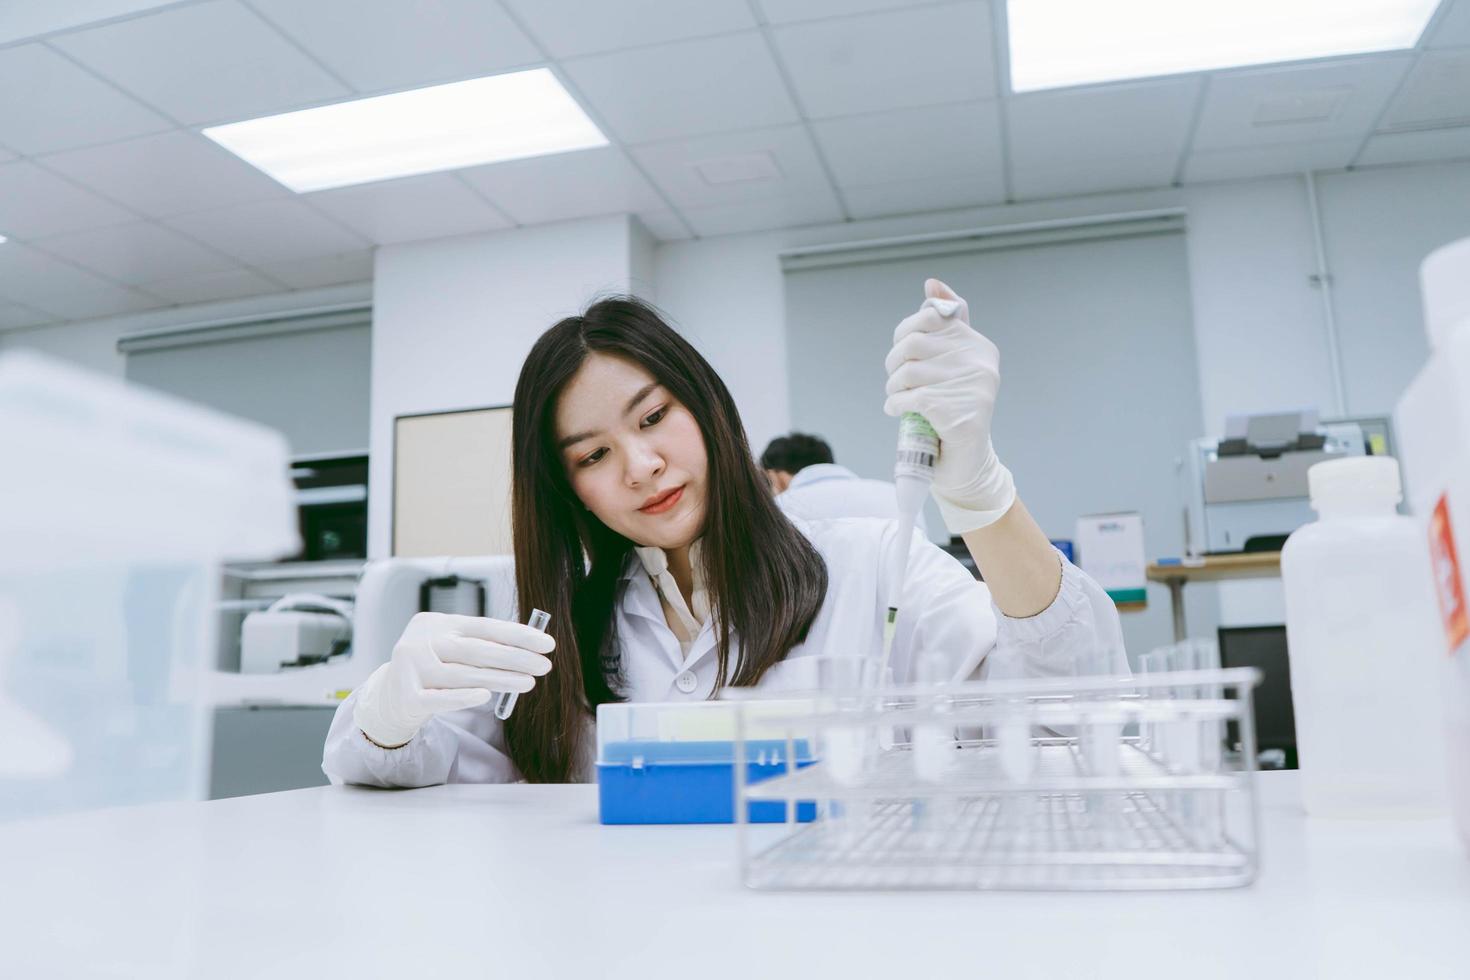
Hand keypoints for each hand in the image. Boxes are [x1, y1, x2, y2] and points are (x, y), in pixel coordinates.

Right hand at [353, 612, 553, 747]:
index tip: (547, 644)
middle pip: (477, 650)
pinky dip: (463, 697)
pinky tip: (487, 697)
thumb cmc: (432, 668)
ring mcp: (412, 668)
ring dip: (501, 679)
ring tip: (529, 683)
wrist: (388, 698)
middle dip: (515, 658)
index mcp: (438, 623)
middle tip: (544, 666)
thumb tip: (530, 648)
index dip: (518, 635)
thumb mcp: (451, 648)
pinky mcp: (407, 696)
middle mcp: (423, 641)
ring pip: (464, 675)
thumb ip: (481, 645)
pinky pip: (440, 699)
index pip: (484, 626)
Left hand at [883, 279, 1015, 531]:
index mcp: (979, 346)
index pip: (932, 315)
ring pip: (907, 371)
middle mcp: (980, 362)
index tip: (902, 351)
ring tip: (897, 398)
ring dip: (892, 388)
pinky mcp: (956, 412)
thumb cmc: (953, 409)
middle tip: (895, 381)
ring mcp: (971, 388)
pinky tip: (896, 411)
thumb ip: (945, 326)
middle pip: (913, 342)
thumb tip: (932, 283)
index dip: (905, 331)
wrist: (966, 463)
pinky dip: (894, 405)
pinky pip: (908, 397)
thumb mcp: (952, 365)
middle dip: (894, 362)